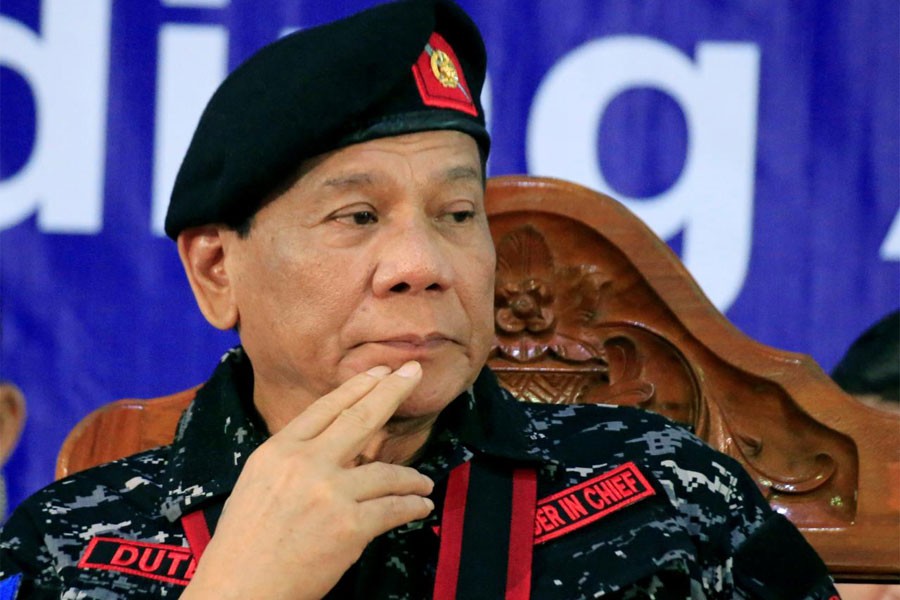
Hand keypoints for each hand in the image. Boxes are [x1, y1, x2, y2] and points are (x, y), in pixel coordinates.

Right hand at [181, 361, 433, 599]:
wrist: (240, 591)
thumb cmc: (244, 545)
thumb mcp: (258, 484)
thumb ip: (293, 460)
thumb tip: (332, 446)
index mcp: (277, 451)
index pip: (326, 408)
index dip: (358, 387)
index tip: (381, 372)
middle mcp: (305, 464)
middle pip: (360, 418)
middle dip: (392, 392)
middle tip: (414, 373)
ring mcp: (330, 494)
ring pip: (386, 472)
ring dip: (411, 477)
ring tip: (423, 482)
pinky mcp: (350, 526)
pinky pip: (393, 508)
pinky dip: (412, 505)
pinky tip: (420, 505)